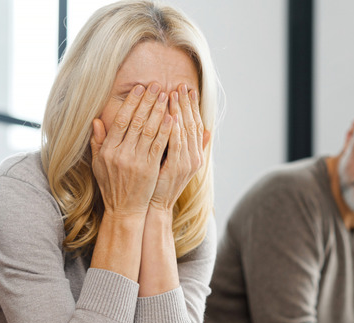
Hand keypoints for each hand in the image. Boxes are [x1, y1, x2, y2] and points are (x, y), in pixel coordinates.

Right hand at [91, 83, 173, 217]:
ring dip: (159, 111)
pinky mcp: (150, 169)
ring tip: (166, 95)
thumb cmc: (112, 185)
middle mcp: (120, 154)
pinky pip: (159, 145)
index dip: (131, 103)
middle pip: (136, 122)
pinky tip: (172, 117)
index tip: (139, 89)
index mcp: (108, 150)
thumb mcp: (98, 164)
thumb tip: (96, 120)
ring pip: (149, 131)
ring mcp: (136, 162)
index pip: (121, 120)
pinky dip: (166, 130)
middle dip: (147, 101)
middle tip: (156, 85)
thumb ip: (97, 142)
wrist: (124, 210)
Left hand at [149, 83, 210, 211]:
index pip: (194, 124)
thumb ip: (181, 145)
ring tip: (174, 93)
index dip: (191, 106)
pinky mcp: (176, 168)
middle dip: (186, 103)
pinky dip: (174, 129)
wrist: (156, 207)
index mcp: (194, 154)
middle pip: (192, 124)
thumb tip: (198, 130)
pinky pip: (176, 144)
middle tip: (181, 85)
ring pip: (185, 131)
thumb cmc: (159, 184)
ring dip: (180, 111)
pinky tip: (171, 115)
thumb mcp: (173, 163)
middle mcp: (194, 157)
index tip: (186, 89)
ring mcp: (186, 163)